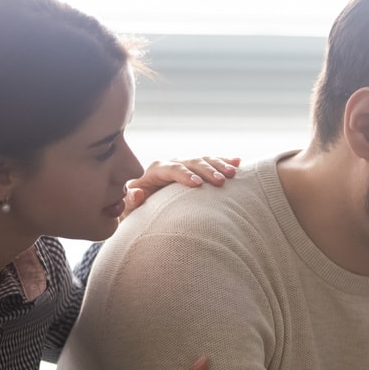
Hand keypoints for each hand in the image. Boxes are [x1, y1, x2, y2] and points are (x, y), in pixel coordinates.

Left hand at [122, 156, 240, 216]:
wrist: (146, 206)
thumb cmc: (138, 209)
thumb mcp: (130, 209)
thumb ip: (130, 201)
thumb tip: (136, 193)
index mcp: (156, 171)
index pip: (171, 169)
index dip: (184, 175)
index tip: (198, 184)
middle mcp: (172, 164)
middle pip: (191, 162)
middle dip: (207, 170)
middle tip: (221, 180)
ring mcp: (186, 166)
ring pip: (204, 160)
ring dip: (219, 165)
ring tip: (233, 174)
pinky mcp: (196, 170)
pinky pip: (211, 163)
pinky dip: (224, 162)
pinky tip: (238, 163)